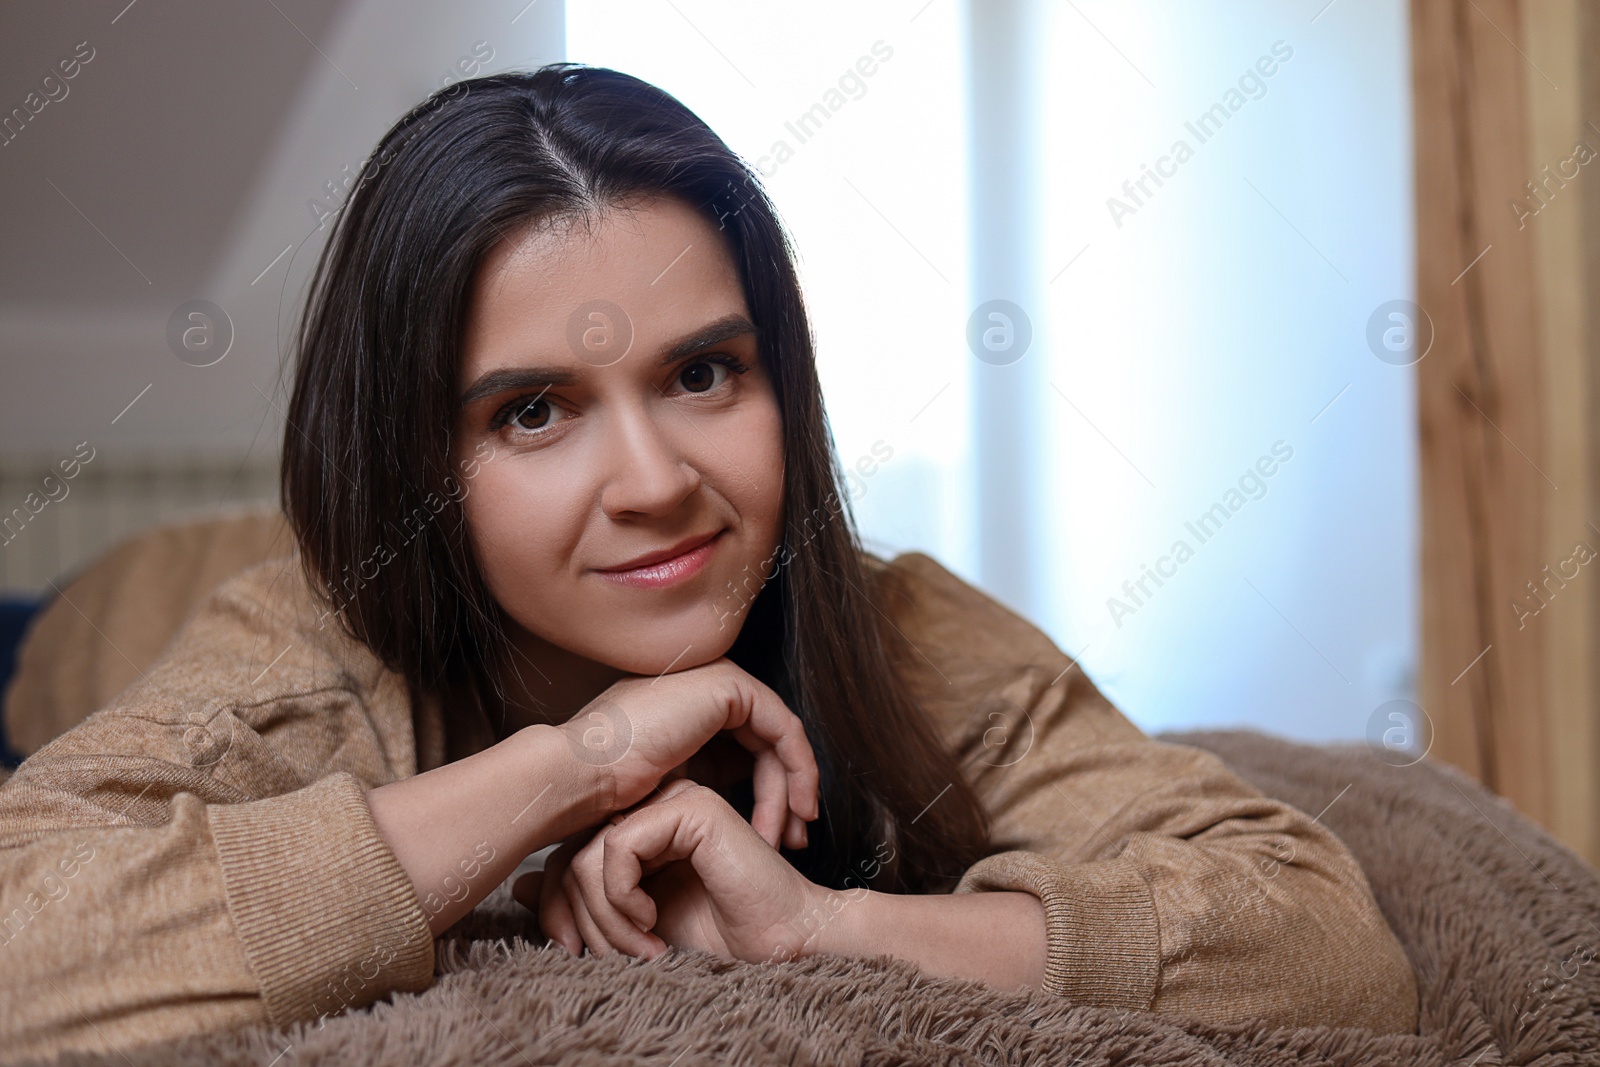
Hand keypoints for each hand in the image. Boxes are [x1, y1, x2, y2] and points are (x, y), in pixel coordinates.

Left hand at [515, 778, 850, 963]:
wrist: (778, 945)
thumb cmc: (716, 936)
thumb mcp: (630, 923)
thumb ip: (581, 900)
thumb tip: (517, 886)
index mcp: (642, 826)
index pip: (567, 854)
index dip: (557, 907)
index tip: (573, 951)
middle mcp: (653, 806)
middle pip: (569, 855)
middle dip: (582, 920)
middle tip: (614, 958)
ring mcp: (673, 800)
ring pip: (586, 853)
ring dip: (605, 918)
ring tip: (642, 948)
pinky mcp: (688, 807)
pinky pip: (616, 847)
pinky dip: (622, 896)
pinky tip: (653, 920)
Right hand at [557, 658, 817, 850]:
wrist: (579, 775)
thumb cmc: (606, 792)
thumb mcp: (667, 789)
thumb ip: (700, 780)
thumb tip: (735, 794)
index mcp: (688, 706)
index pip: (746, 748)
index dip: (766, 795)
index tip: (774, 841)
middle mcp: (704, 686)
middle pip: (766, 745)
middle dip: (785, 797)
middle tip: (794, 843)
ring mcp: (716, 679)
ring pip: (778, 741)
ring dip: (792, 791)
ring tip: (793, 837)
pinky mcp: (729, 686)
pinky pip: (784, 729)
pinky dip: (799, 770)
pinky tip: (796, 810)